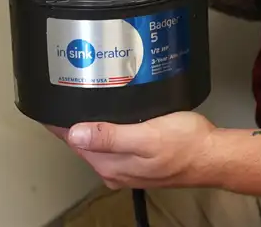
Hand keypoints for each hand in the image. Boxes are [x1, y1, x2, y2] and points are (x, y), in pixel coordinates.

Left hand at [46, 111, 216, 189]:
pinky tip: (113, 115)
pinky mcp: (140, 159)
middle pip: (83, 141)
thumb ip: (110, 136)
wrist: (212, 156)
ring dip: (89, 123)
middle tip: (65, 92)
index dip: (59, 122)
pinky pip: (114, 142)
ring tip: (82, 100)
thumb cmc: (185, 144)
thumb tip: (76, 132)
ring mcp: (127, 165)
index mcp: (111, 164)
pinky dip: (107, 127)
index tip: (48, 103)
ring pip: (98, 141)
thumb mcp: (147, 136)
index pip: (74, 140)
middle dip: (72, 120)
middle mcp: (115, 168)